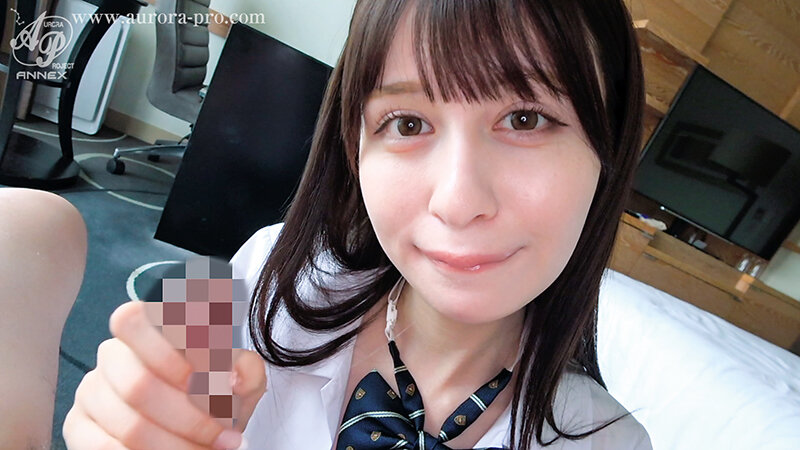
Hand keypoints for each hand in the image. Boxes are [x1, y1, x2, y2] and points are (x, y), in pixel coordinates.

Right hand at [63, 301, 265, 448]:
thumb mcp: (242, 381)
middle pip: (139, 384)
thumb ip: (246, 370)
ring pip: (129, 424)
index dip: (182, 353)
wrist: (201, 428)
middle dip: (191, 419)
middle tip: (227, 436)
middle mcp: (115, 351)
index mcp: (151, 324)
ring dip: (177, 445)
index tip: (221, 385)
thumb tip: (232, 375)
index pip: (147, 319)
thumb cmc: (219, 397)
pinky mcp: (77, 424)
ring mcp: (92, 387)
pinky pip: (103, 447)